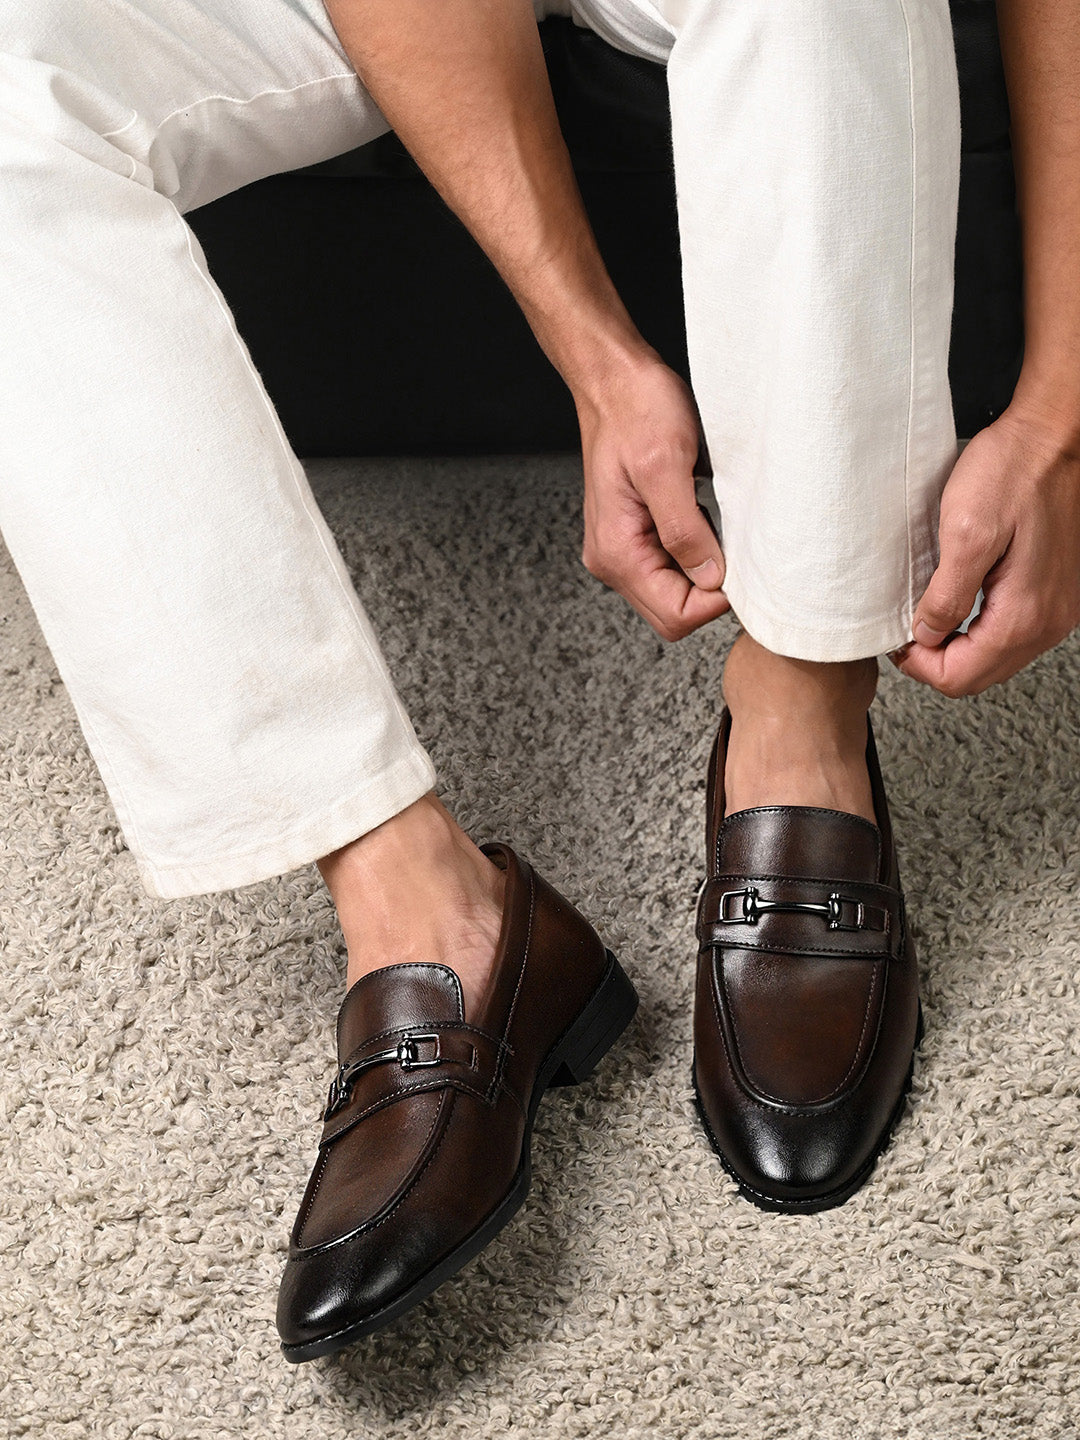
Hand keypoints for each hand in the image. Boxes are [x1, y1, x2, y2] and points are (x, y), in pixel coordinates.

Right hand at [575, 353, 728, 641]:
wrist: (614, 380)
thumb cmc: (637, 410)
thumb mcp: (667, 466)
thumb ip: (686, 531)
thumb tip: (712, 578)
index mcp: (617, 552)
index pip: (675, 615)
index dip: (715, 600)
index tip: (740, 562)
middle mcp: (613, 560)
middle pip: (673, 612)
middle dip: (710, 591)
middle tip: (735, 546)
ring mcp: (622, 550)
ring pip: (675, 593)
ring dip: (705, 569)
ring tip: (714, 522)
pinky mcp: (636, 535)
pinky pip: (672, 567)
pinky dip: (697, 552)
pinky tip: (703, 516)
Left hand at [889, 402, 1079, 695]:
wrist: (1053, 437)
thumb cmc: (1014, 471)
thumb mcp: (964, 532)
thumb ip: (945, 596)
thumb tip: (926, 635)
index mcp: (1024, 613)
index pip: (961, 677)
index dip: (920, 665)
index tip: (898, 640)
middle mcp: (1048, 621)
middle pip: (980, 675)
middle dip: (937, 662)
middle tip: (907, 632)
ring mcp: (1056, 609)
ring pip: (996, 658)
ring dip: (958, 648)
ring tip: (928, 616)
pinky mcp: (1054, 593)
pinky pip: (1012, 633)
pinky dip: (980, 630)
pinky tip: (960, 605)